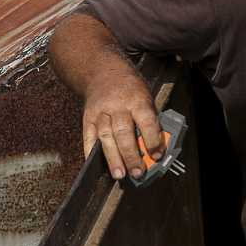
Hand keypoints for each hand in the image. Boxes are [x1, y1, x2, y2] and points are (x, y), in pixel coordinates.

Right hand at [81, 66, 162, 180]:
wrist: (102, 72)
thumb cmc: (129, 88)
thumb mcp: (146, 96)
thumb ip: (149, 120)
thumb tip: (154, 147)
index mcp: (137, 99)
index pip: (146, 121)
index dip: (152, 139)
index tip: (157, 155)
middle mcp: (117, 106)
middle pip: (124, 132)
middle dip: (131, 155)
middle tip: (138, 172)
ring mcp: (101, 112)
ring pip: (106, 136)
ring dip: (113, 158)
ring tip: (119, 174)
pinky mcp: (88, 118)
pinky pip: (88, 137)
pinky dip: (91, 152)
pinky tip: (95, 164)